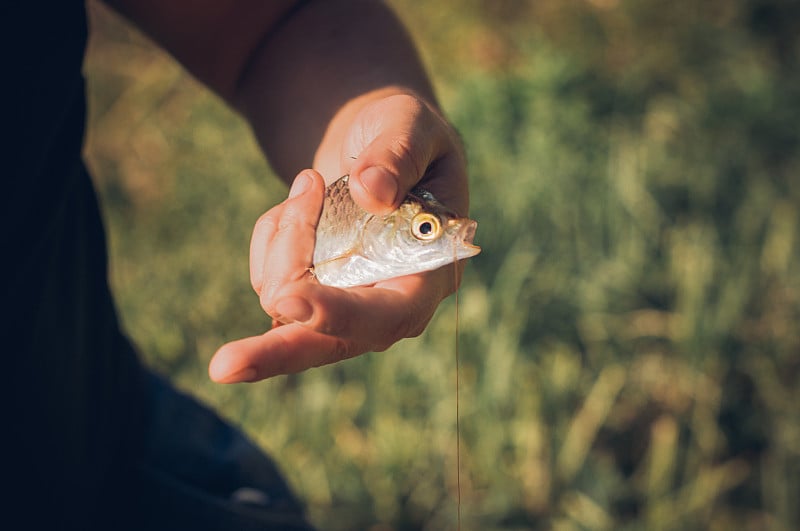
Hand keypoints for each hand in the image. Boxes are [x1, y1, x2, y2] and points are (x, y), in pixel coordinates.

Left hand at [209, 93, 468, 381]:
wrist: (378, 143)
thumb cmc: (405, 133)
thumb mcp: (411, 126)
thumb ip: (398, 154)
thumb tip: (372, 193)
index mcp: (430, 274)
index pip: (388, 313)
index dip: (339, 313)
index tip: (289, 298)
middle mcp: (390, 303)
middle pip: (328, 344)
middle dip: (276, 352)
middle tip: (221, 367)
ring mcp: (348, 305)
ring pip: (286, 303)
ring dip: (283, 237)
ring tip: (310, 182)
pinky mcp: (315, 297)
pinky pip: (269, 281)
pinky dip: (271, 237)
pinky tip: (298, 205)